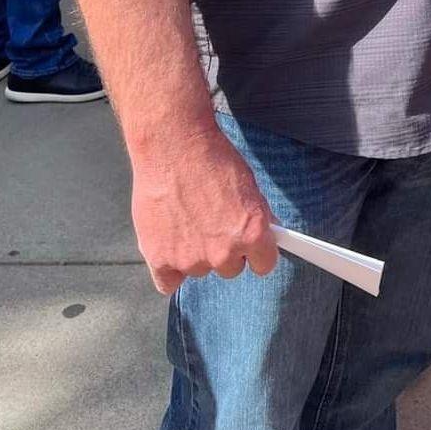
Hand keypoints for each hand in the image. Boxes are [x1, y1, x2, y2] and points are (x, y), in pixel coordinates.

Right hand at [129, 126, 279, 293]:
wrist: (173, 145)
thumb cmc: (211, 158)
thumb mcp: (249, 184)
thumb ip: (258, 214)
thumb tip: (269, 232)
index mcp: (252, 232)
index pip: (265, 264)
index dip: (258, 253)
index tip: (251, 246)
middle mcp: (224, 252)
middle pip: (231, 269)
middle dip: (225, 250)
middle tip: (212, 223)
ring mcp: (191, 259)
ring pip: (200, 271)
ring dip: (195, 255)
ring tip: (186, 221)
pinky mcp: (160, 260)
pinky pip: (168, 284)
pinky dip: (168, 270)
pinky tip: (169, 245)